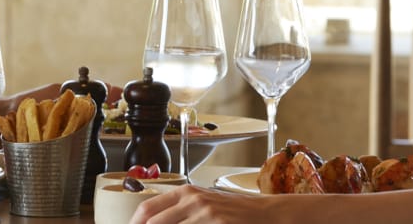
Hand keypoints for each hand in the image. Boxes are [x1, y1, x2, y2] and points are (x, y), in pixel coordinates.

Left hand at [130, 184, 279, 223]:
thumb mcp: (203, 203)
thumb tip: (151, 222)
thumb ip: (179, 211)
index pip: (146, 208)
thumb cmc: (233, 211)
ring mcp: (204, 212)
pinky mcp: (216, 223)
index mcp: (184, 191)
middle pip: (154, 223)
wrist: (265, 213)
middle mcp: (191, 199)